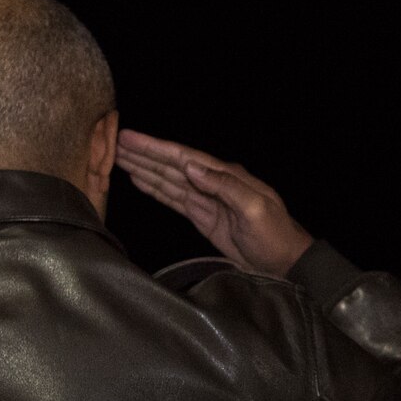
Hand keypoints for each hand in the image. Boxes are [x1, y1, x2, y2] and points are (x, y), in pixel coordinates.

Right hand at [116, 130, 314, 277]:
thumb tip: (190, 167)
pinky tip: (139, 180)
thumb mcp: (255, 208)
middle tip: (114, 142)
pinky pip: (174, 199)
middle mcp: (213, 183)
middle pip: (171, 165)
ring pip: (169, 180)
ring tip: (119, 157)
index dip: (156, 148)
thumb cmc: (276, 235)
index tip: (130, 137)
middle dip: (143, 154)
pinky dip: (155, 189)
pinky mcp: (203, 218)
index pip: (184, 157)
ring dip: (144, 169)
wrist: (286, 263)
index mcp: (226, 175)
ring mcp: (206, 201)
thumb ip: (224, 186)